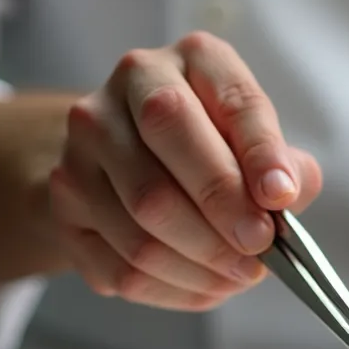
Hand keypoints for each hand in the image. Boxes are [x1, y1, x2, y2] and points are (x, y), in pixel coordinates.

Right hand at [48, 31, 322, 308]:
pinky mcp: (64, 204)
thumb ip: (284, 166)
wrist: (132, 165)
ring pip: (142, 213)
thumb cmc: (212, 152)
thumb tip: (282, 196)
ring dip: (201, 258)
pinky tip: (203, 286)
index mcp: (193, 61)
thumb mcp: (259, 145)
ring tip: (238, 274)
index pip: (228, 98)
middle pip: (170, 143)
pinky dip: (171, 286)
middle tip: (258, 247)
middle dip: (224, 207)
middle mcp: (129, 87)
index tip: (280, 197)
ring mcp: (84, 144)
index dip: (259, 151)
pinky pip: (120, 262)